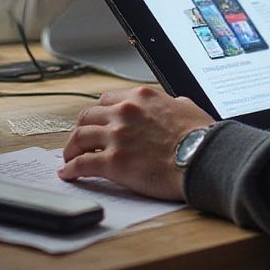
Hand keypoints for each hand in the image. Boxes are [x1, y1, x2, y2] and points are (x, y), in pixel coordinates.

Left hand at [59, 86, 213, 201]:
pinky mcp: (113, 162)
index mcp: (141, 96)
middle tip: (79, 141)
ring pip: (79, 137)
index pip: (106, 99)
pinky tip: (68, 173)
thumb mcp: (186, 107)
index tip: (97, 122)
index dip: (99, 113)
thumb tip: (172, 106)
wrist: (202, 158)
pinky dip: (71, 169)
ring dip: (71, 148)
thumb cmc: (200, 136)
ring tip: (69, 158)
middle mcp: (124, 111)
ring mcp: (117, 136)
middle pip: (87, 116)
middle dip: (81, 129)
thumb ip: (170, 104)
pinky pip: (82, 164)